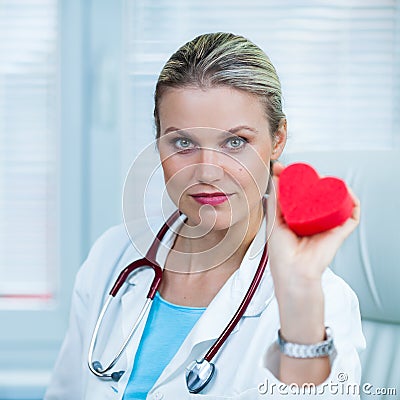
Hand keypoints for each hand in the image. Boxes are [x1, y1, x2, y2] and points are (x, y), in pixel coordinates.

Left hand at [267, 161, 360, 292]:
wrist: (293, 272)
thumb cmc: (281, 253)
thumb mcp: (274, 222)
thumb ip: (273, 201)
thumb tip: (274, 178)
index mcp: (299, 219)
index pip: (301, 195)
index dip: (297, 180)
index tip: (285, 168)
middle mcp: (314, 220)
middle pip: (318, 195)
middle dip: (314, 180)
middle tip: (304, 172)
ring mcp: (327, 225)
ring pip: (335, 201)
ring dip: (333, 186)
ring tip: (322, 179)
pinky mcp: (340, 232)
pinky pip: (351, 214)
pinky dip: (352, 200)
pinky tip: (345, 191)